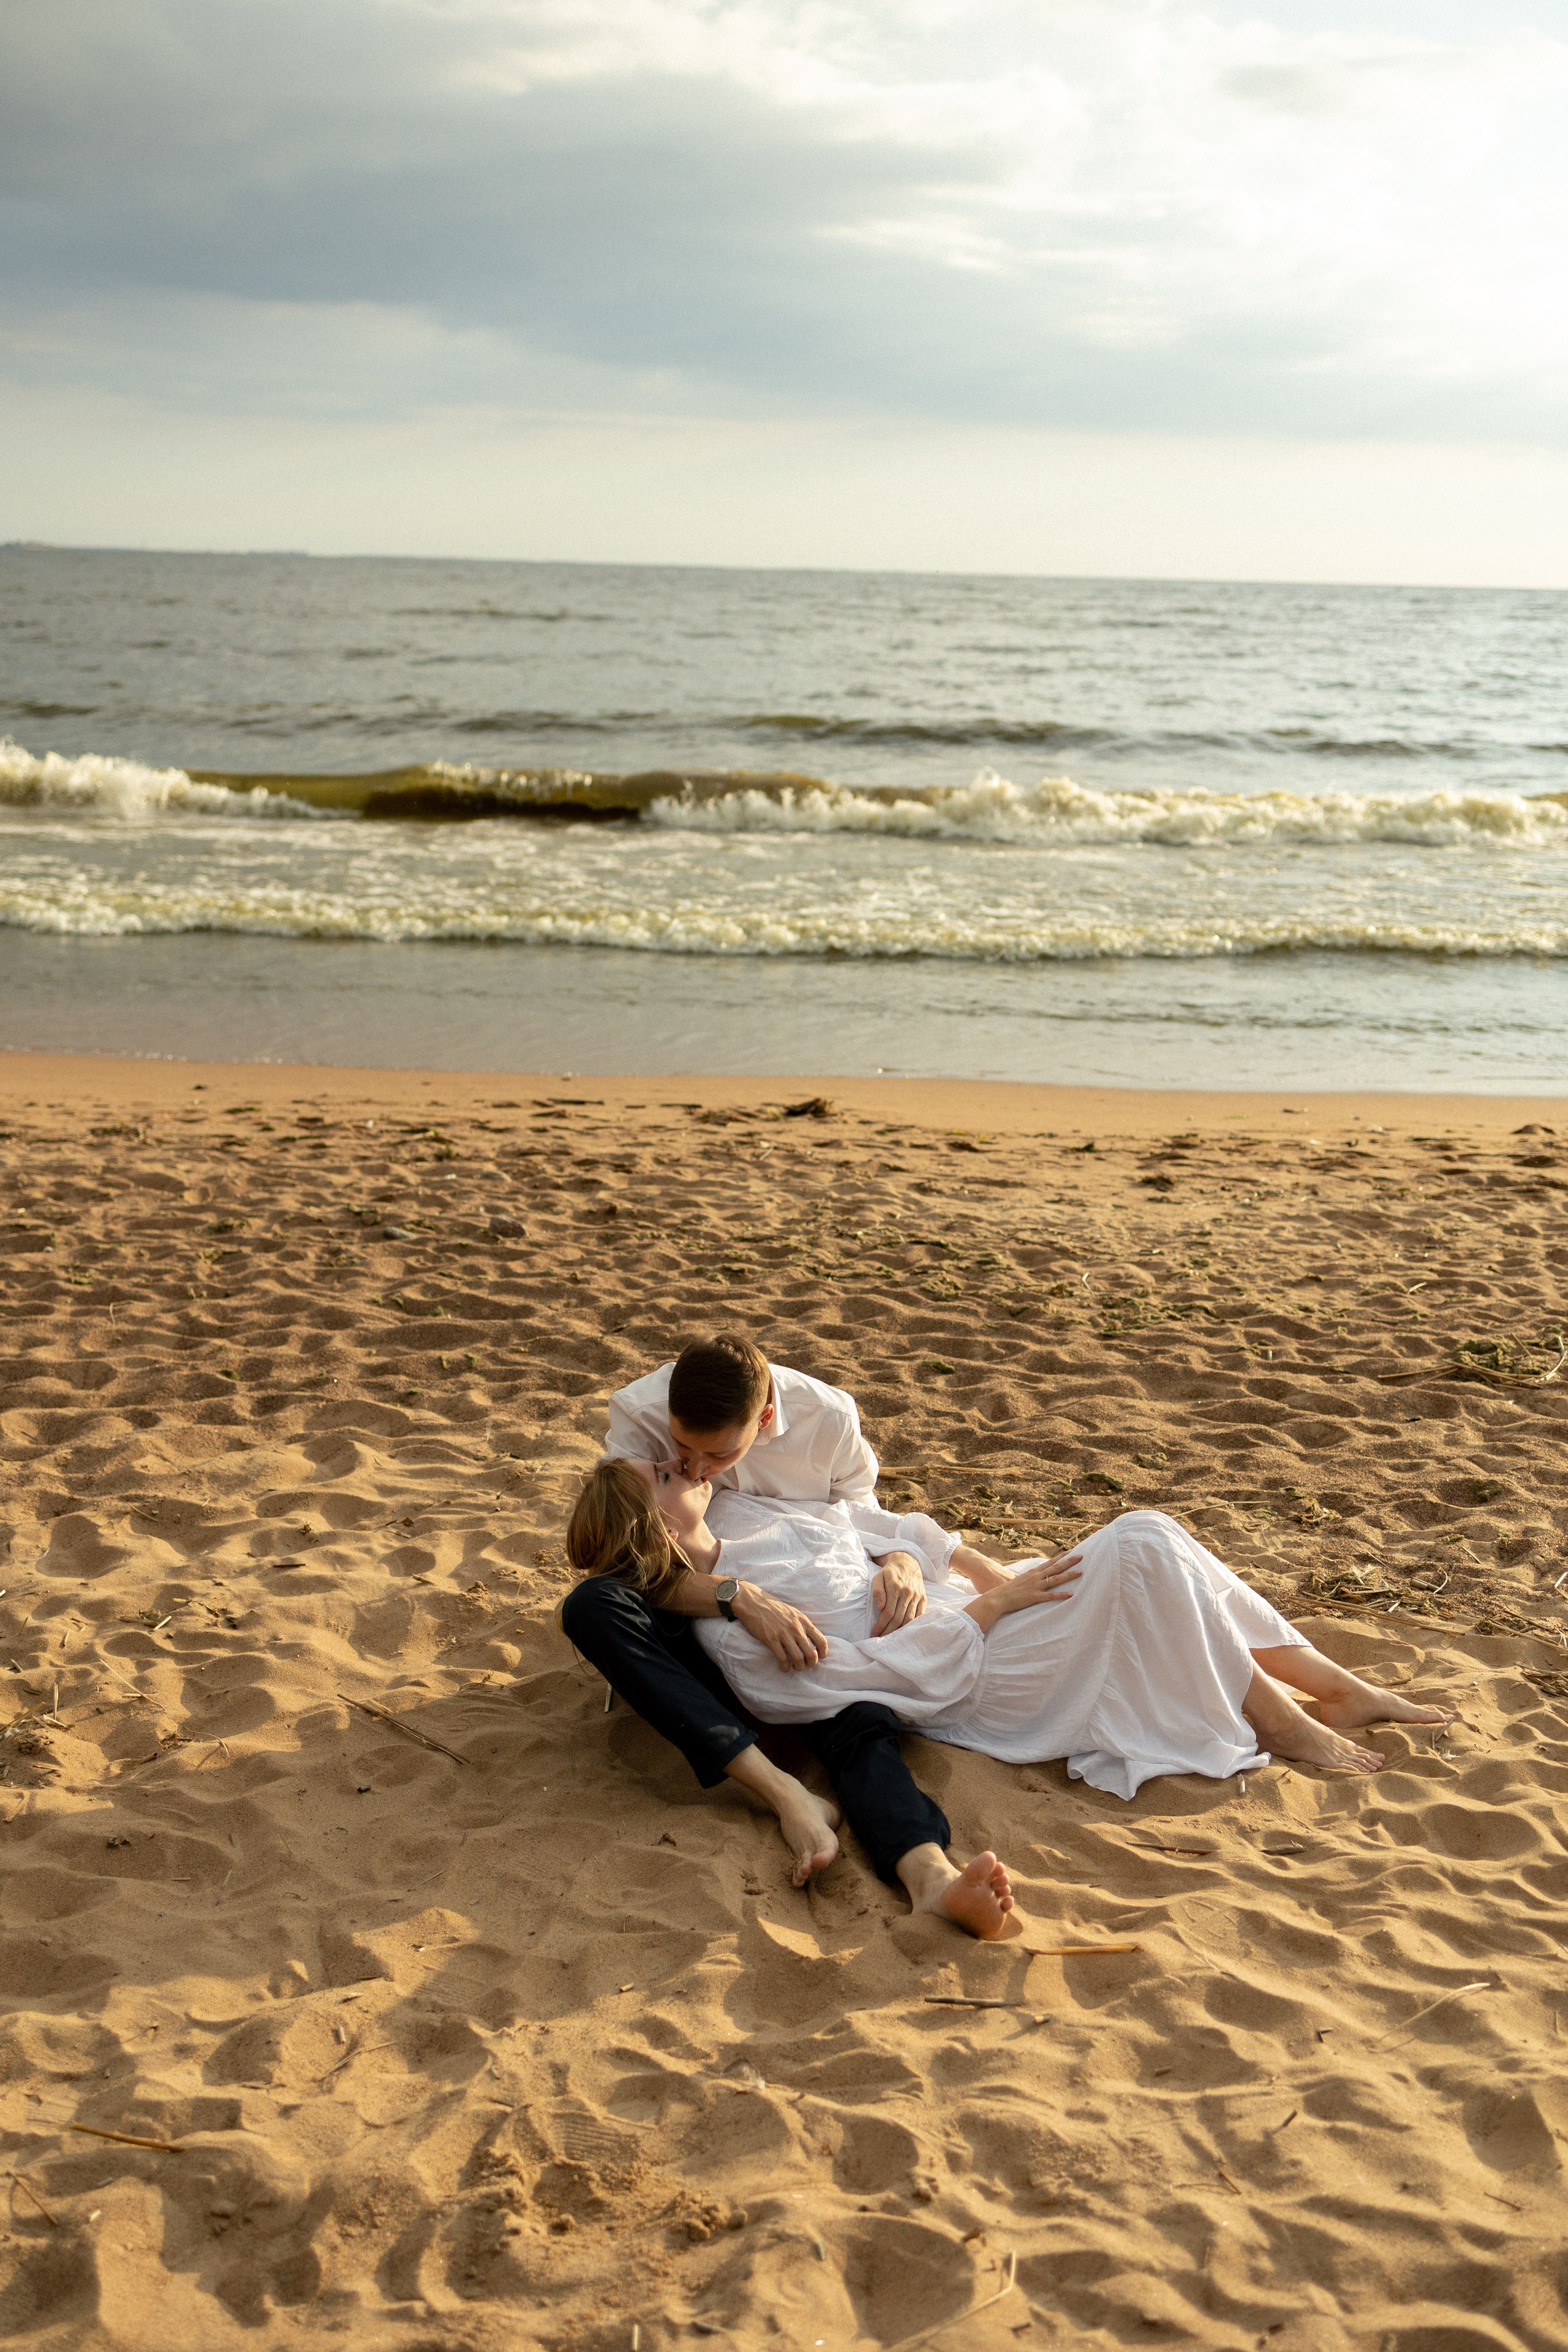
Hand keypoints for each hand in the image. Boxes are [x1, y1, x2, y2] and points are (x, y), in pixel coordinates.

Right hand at [730, 1582, 830, 1670]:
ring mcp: (784, 1634)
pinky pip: (782, 1659)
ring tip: (795, 1667)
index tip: (819, 1657)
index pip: (822, 1641)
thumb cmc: (774, 1607)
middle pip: (812, 1654)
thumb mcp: (794, 1613)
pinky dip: (785, 1667)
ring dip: (799, 1667)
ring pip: (798, 1659)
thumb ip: (803, 1625)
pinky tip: (784, 1667)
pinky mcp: (771, 1639)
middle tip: (807, 1665)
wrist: (754, 1602)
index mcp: (803, 1621)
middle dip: (811, 1664)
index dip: (823, 1653)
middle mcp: (796, 1628)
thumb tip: (811, 1639)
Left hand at [869, 1549, 927, 1636]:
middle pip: (898, 1618)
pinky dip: (912, 1624)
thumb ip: (878, 1591)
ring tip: (890, 1637)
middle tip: (880, 1639)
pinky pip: (919, 1615)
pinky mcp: (923, 1597)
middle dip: (888, 1631)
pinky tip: (904, 1630)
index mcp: (895, 1587)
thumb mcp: (878, 1577)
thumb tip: (880, 1607)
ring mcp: (917, 1596)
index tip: (874, 1633)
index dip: (880, 1625)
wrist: (907, 1562)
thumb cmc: (889, 1572)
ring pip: (909, 1619)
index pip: (887, 1612)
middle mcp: (908, 1593)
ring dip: (899, 1631)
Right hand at [964, 1549, 1082, 1631]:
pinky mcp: (1034, 1597)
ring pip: (1055, 1579)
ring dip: (1069, 1575)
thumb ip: (1028, 1580)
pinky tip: (1071, 1594)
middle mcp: (1036, 1577)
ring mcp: (1035, 1587)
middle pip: (1056, 1567)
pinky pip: (1050, 1596)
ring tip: (1081, 1572)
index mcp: (1032, 1573)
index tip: (1070, 1551)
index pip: (1050, 1562)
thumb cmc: (1006, 1591)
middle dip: (1069, 1561)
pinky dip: (1061, 1595)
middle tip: (1081, 1556)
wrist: (996, 1598)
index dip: (1061, 1557)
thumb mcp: (1018, 1581)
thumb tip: (1033, 1579)